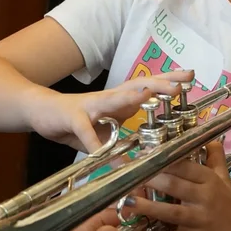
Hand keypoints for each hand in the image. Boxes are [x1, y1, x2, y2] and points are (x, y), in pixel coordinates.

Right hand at [25, 70, 194, 153]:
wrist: (40, 111)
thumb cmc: (77, 120)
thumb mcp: (107, 129)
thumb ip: (125, 137)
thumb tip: (146, 155)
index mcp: (121, 100)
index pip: (149, 87)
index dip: (169, 81)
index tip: (191, 76)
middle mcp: (110, 98)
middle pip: (138, 86)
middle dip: (160, 84)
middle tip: (180, 85)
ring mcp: (91, 106)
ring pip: (113, 99)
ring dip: (130, 97)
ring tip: (148, 95)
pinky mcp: (73, 118)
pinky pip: (85, 131)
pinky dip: (95, 143)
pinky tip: (102, 153)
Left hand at [127, 142, 230, 230]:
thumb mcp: (225, 180)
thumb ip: (215, 159)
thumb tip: (210, 138)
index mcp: (209, 180)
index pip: (184, 165)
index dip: (161, 159)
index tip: (140, 154)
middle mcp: (205, 197)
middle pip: (175, 185)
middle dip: (150, 180)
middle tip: (125, 177)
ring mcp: (201, 220)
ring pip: (172, 212)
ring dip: (148, 208)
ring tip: (127, 203)